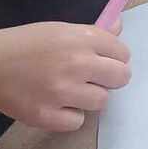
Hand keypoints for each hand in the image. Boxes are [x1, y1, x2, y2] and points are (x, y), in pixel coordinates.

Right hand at [0, 22, 130, 131]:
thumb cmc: (24, 44)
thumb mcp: (60, 29)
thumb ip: (93, 32)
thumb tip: (118, 27)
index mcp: (82, 39)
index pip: (123, 53)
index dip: (114, 58)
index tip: (102, 62)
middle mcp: (77, 63)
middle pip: (121, 77)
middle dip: (111, 78)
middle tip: (94, 79)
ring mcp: (62, 91)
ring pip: (101, 101)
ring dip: (89, 97)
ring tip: (71, 91)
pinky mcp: (45, 115)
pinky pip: (77, 122)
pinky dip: (69, 116)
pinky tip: (57, 105)